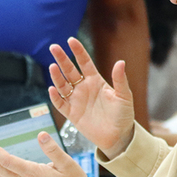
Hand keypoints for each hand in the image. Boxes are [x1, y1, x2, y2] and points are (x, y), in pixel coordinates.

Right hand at [48, 37, 134, 158]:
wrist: (118, 136)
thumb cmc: (123, 115)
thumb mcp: (124, 96)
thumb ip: (120, 80)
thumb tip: (120, 62)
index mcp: (96, 81)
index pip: (84, 62)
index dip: (78, 51)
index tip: (71, 40)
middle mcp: (84, 88)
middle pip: (69, 70)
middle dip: (61, 59)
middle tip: (53, 47)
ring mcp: (76, 100)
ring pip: (62, 85)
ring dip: (57, 76)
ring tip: (52, 67)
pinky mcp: (72, 114)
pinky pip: (60, 103)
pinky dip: (55, 97)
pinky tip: (52, 89)